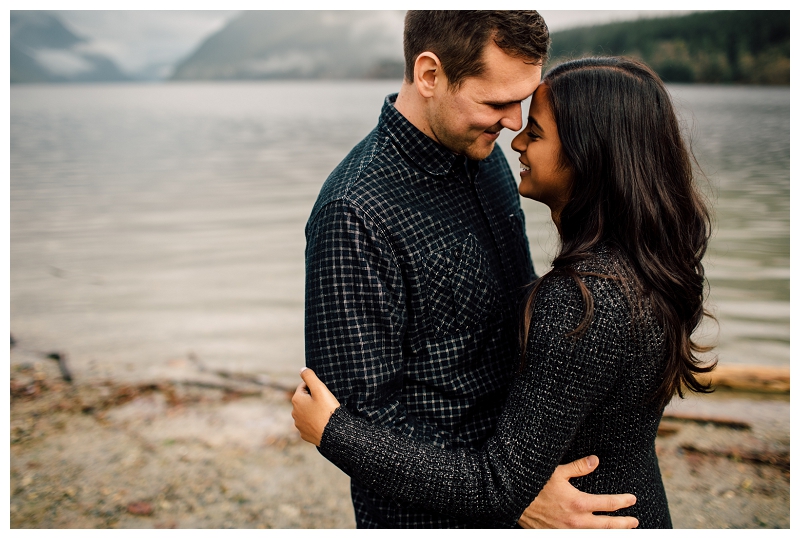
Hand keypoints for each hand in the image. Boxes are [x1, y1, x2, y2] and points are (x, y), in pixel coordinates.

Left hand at [291, 367, 340, 445]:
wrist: (334, 434)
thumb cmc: (327, 410)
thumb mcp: (320, 389)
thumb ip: (310, 377)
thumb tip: (302, 369)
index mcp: (296, 400)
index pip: (304, 386)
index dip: (315, 387)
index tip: (324, 392)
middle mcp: (294, 412)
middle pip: (304, 400)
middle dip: (313, 399)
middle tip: (326, 402)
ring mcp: (299, 425)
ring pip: (306, 412)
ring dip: (313, 410)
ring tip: (325, 412)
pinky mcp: (304, 434)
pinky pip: (309, 424)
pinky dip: (314, 422)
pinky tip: (323, 422)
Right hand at [518, 455, 638, 528]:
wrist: (512, 501)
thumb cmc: (534, 484)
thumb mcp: (556, 472)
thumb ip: (578, 467)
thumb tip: (596, 460)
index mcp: (578, 503)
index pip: (608, 504)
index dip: (623, 502)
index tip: (632, 499)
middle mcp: (576, 521)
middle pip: (608, 526)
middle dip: (624, 524)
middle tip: (635, 521)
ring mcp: (567, 532)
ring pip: (596, 536)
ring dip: (611, 534)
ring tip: (622, 532)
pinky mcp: (558, 535)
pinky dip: (592, 537)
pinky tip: (595, 534)